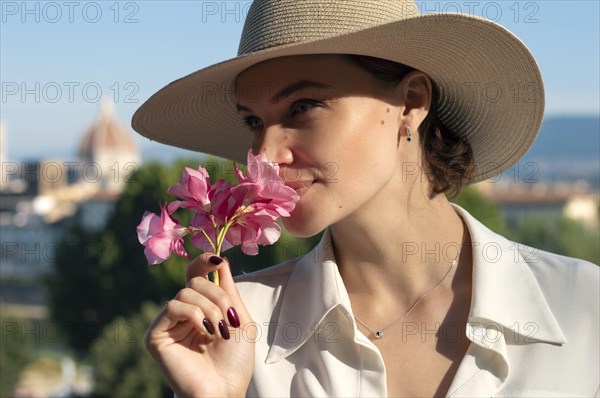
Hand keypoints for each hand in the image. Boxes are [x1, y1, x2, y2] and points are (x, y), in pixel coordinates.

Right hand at [144, 254, 255, 396]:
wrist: (225, 389)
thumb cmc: (235, 361)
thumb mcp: (240, 319)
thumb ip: (229, 290)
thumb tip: (221, 259)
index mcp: (202, 307)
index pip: (196, 274)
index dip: (203, 261)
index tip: (218, 260)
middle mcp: (183, 312)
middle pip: (195, 281)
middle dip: (218, 296)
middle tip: (228, 319)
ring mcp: (169, 323)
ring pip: (185, 292)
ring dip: (209, 308)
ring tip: (219, 331)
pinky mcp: (156, 335)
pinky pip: (173, 307)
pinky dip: (193, 315)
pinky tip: (204, 331)